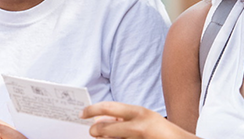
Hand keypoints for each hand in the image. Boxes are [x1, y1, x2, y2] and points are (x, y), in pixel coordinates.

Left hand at [80, 102, 196, 138]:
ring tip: (108, 137)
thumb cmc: (161, 132)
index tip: (82, 113)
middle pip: (103, 129)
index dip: (91, 110)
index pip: (108, 108)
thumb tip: (99, 119)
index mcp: (138, 112)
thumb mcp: (144, 119)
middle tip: (93, 132)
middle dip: (94, 131)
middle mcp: (137, 126)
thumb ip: (123, 118)